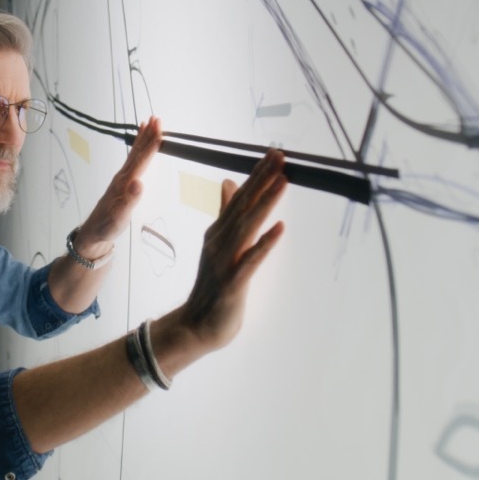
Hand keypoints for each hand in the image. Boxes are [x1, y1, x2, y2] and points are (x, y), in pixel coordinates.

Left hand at [73, 116, 163, 256]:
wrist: (94, 232)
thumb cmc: (107, 225)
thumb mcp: (120, 216)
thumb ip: (130, 200)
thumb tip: (139, 183)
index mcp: (125, 182)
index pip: (141, 160)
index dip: (151, 144)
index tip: (159, 128)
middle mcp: (123, 177)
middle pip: (138, 152)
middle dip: (148, 135)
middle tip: (157, 118)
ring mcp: (122, 178)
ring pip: (135, 154)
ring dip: (143, 139)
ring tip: (149, 123)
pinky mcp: (122, 183)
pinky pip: (132, 161)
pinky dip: (137, 150)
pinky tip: (140, 147)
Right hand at [179, 148, 286, 350]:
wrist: (196, 326)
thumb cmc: (213, 287)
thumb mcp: (219, 246)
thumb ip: (225, 214)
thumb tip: (229, 183)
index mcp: (217, 233)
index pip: (239, 198)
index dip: (257, 176)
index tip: (273, 154)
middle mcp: (219, 243)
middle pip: (243, 207)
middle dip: (262, 180)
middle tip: (280, 156)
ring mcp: (224, 262)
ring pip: (247, 228)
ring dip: (265, 204)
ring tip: (282, 182)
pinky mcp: (233, 283)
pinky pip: (250, 261)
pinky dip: (264, 244)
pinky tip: (280, 228)